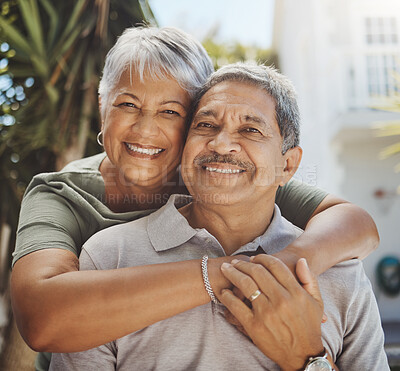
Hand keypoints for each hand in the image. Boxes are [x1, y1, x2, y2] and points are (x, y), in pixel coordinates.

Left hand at [218, 255, 323, 370]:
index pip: (275, 266)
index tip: (254, 258)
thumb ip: (309, 279)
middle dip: (243, 264)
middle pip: (257, 272)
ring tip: (226, 269)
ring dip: (232, 273)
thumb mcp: (316, 301)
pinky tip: (224, 291)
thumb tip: (301, 260)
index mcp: (295, 292)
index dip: (262, 258)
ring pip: (245, 284)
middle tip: (236, 262)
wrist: (303, 355)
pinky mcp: (254, 326)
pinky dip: (227, 296)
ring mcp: (266, 313)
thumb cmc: (309, 326)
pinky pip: (236, 306)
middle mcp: (281, 300)